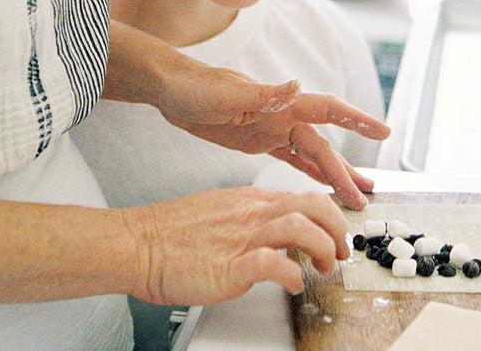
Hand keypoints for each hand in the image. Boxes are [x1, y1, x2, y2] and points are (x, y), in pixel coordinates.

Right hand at [120, 186, 349, 304]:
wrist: (139, 242)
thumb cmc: (172, 233)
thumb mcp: (220, 210)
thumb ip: (249, 217)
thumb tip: (272, 231)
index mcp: (250, 200)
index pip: (303, 196)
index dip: (330, 214)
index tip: (338, 233)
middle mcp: (251, 213)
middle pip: (312, 204)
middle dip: (337, 227)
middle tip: (341, 251)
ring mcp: (242, 237)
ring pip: (300, 228)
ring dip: (323, 249)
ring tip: (324, 267)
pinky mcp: (230, 265)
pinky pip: (272, 263)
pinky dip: (292, 275)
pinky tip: (293, 284)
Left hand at [157, 63, 389, 208]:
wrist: (170, 91)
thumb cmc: (195, 87)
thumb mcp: (225, 93)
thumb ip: (263, 93)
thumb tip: (296, 84)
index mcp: (279, 102)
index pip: (327, 109)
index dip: (357, 121)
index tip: (385, 133)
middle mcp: (281, 115)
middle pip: (322, 145)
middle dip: (346, 170)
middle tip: (367, 197)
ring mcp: (270, 129)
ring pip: (311, 155)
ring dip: (332, 174)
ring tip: (354, 196)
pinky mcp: (256, 141)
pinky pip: (289, 159)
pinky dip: (306, 173)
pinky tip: (319, 187)